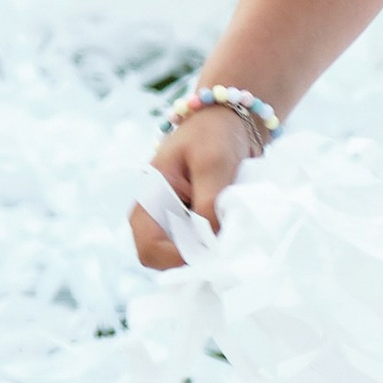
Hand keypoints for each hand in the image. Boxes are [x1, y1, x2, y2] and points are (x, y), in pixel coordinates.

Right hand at [127, 106, 252, 266]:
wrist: (229, 121)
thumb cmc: (213, 134)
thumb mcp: (213, 163)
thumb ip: (208, 204)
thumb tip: (210, 243)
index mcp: (148, 200)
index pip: (150, 249)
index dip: (179, 258)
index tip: (213, 252)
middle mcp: (155, 218)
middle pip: (166, 261)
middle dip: (196, 259)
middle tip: (227, 247)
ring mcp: (173, 224)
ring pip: (185, 259)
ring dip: (209, 253)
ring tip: (233, 236)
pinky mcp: (192, 227)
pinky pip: (200, 250)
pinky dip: (216, 247)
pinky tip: (233, 233)